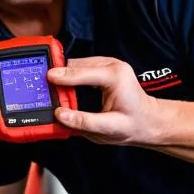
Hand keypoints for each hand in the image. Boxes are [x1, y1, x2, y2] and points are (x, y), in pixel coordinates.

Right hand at [48, 57, 164, 145]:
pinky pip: (80, 69)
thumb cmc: (134, 124)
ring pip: (76, 65)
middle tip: (45, 89)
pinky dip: (70, 78)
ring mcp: (108, 64)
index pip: (82, 72)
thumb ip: (84, 122)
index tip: (46, 78)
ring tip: (52, 91)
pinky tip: (64, 89)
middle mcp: (112, 65)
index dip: (62, 75)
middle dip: (59, 76)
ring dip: (63, 76)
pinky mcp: (102, 68)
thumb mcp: (109, 129)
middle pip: (76, 65)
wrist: (148, 122)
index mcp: (115, 76)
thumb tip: (61, 115)